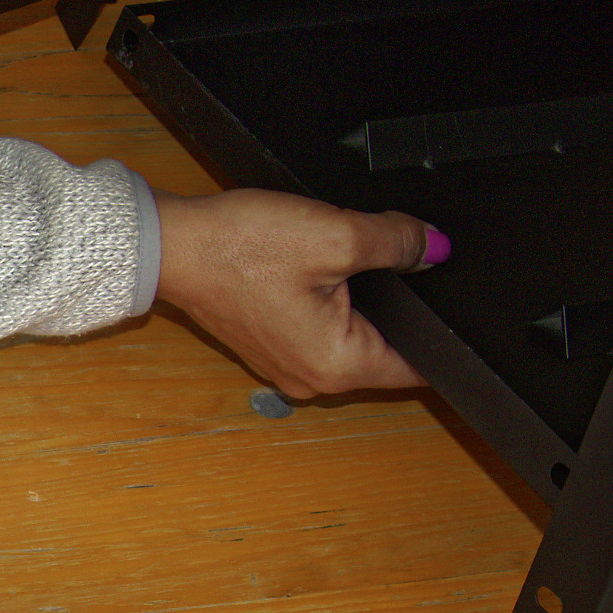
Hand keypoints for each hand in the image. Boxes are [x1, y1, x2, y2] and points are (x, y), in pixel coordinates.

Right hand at [154, 189, 439, 398]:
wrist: (171, 244)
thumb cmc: (238, 248)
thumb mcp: (337, 233)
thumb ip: (400, 241)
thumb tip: (435, 247)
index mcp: (337, 365)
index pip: (421, 363)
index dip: (441, 325)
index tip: (435, 289)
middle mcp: (312, 379)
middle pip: (386, 347)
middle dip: (394, 304)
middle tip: (375, 259)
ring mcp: (287, 367)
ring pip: (351, 336)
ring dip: (354, 301)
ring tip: (330, 262)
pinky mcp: (270, 348)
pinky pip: (318, 332)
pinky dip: (323, 302)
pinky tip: (306, 271)